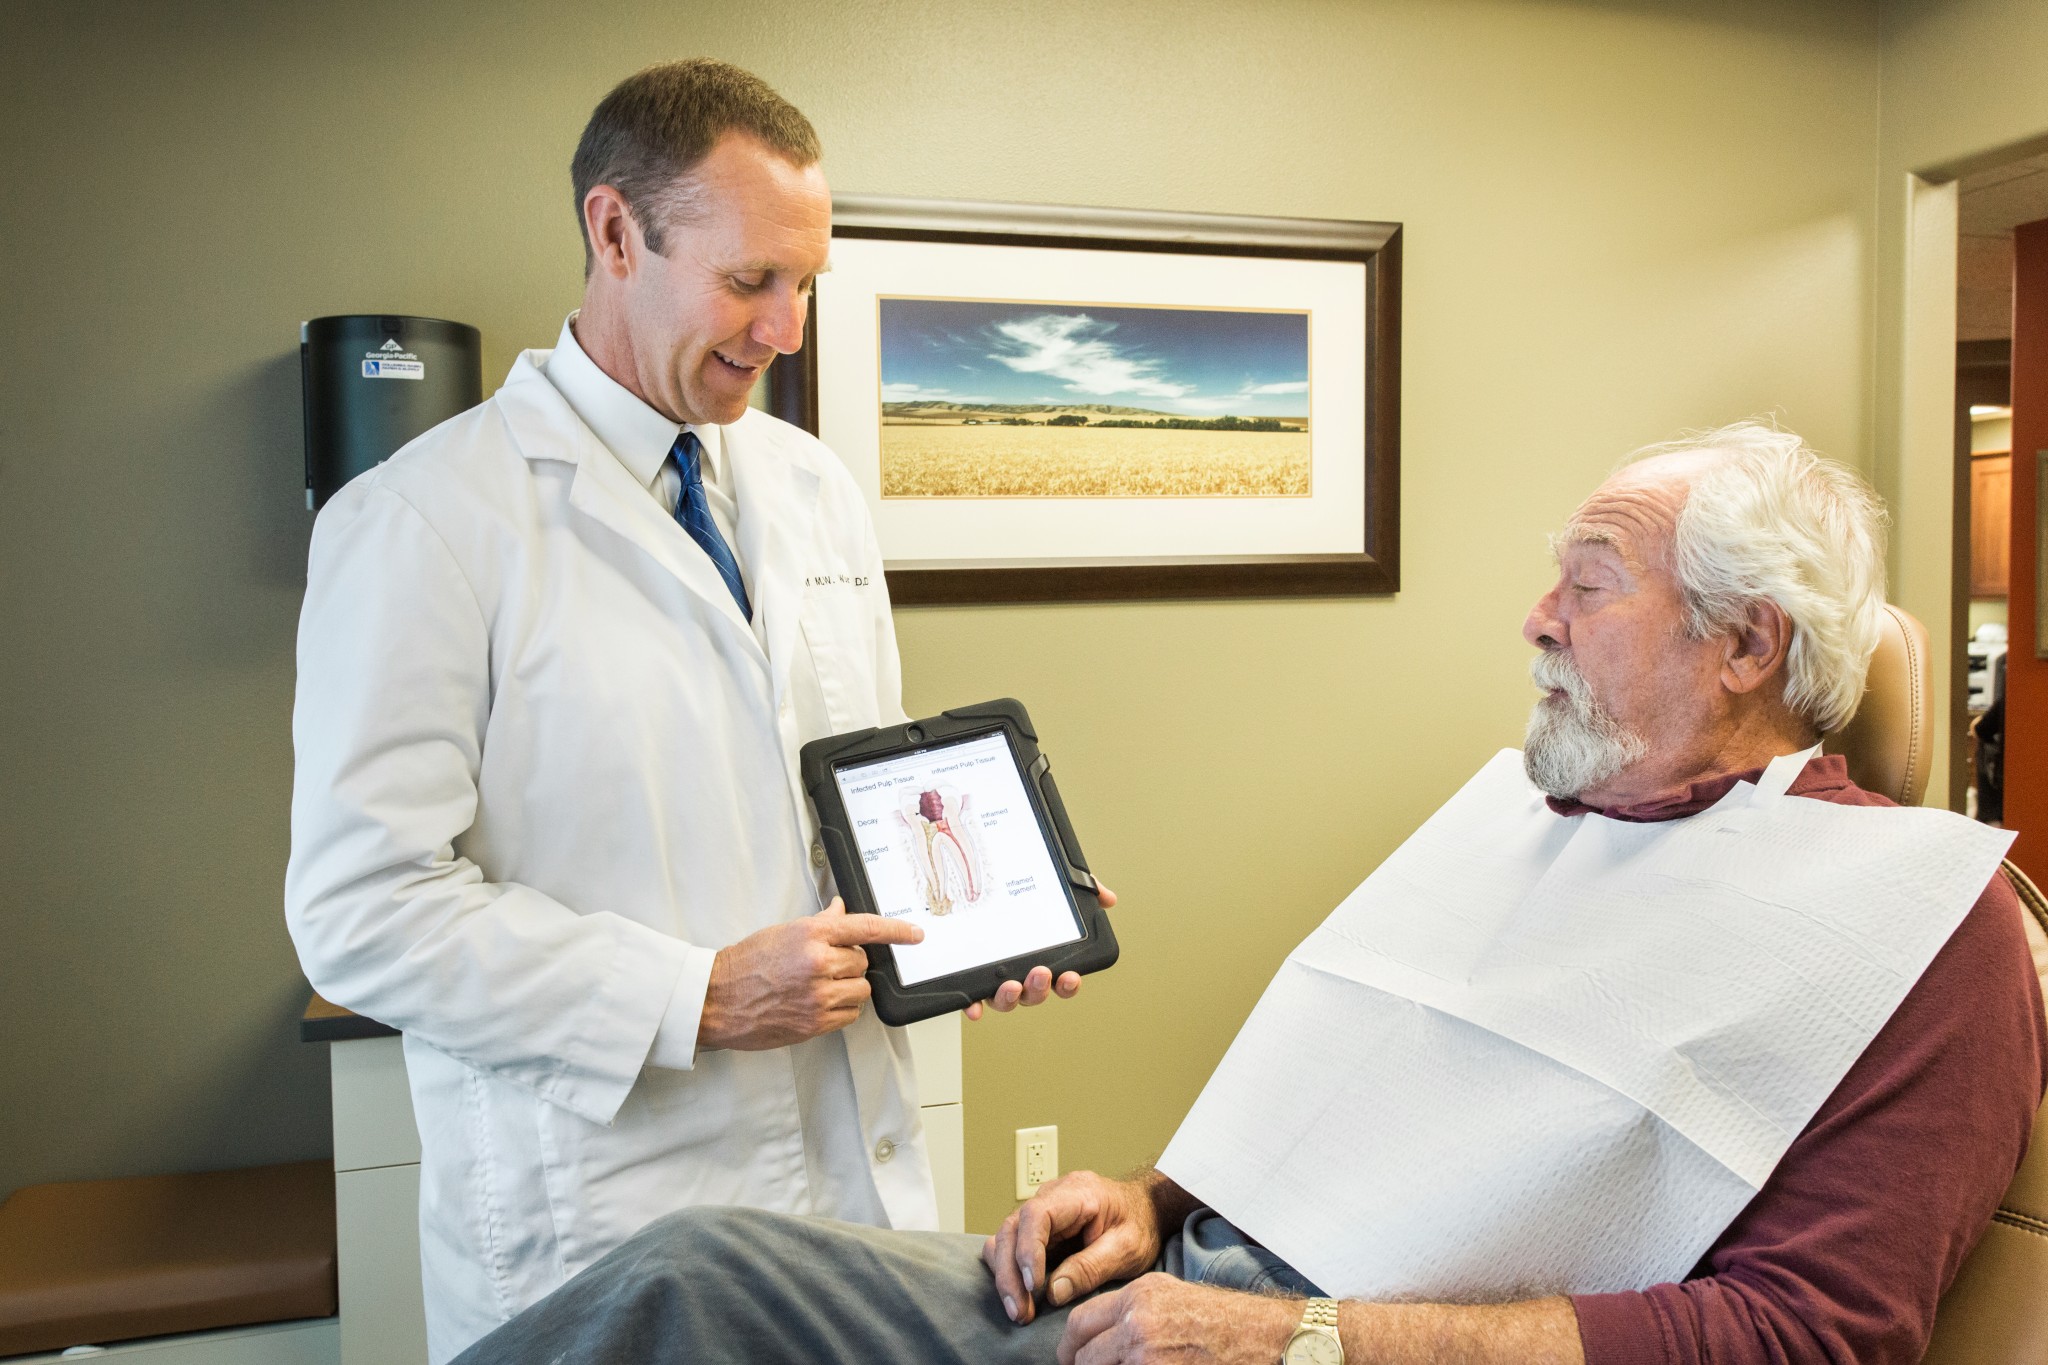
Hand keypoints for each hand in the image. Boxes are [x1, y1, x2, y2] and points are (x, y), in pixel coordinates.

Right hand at [696, 898, 921, 1050]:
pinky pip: (850, 1015)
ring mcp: (819, 996)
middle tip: (824, 965)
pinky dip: (841, 1009)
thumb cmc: (745, 964)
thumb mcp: (783, 932)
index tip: (915, 935)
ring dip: (848, 988)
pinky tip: (818, 1003)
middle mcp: (819, 963)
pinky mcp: (816, 1023)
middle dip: (850, 963)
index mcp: (811, 935)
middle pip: (862, 962)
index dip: (896, 931)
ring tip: (820, 985)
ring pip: (861, 990)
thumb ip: (819, 925)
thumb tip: (841, 911)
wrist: (718, 1000)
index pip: (865, 928)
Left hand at [965, 882, 1115, 1020]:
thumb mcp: (1056, 888)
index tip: (1070, 977)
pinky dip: (974, 1006)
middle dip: (1039, 987)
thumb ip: (1084, 890)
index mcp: (1046, 960)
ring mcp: (997, 978)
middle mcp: (1022, 975)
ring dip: (1010, 998)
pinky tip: (974, 1008)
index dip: (1068, 984)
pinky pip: (973, 998)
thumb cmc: (1023, 895)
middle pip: (1035, 993)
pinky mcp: (973, 977)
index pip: (1062, 980)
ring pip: (1007, 1000)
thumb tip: (1107, 898)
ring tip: (1011, 985)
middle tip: (1040, 972)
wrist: (979, 882)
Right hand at [982, 1168, 1159, 1325]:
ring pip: (1004, 1238)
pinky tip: (1020, 1296)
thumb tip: (1053, 1292)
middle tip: (1020, 1312)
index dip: (1028, 1250)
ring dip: (1005, 1275)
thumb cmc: (1140, 1224)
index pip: (1036, 1215)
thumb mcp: (1127, 1249)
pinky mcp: (1037, 1227)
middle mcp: (1051, 1196)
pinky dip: (1009, 1271)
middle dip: (1010, 1273)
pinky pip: (1011, 1244)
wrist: (1146, 1210)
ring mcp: (1041, 1209)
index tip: (1033, 1285)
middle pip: (1012, 1228)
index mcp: (1077, 1193)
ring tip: (1019, 1311)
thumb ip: (1091, 1268)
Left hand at [1058, 1274, 1297, 1364]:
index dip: (1069, 1346)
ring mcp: (1147, 1357)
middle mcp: (1137, 1324)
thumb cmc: (1220, 1318)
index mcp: (1137, 1297)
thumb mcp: (1169, 1293)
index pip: (1080, 1322)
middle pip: (1084, 1355)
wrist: (1261, 1337)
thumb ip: (1130, 1308)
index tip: (1068, 1357)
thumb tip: (1099, 1334)